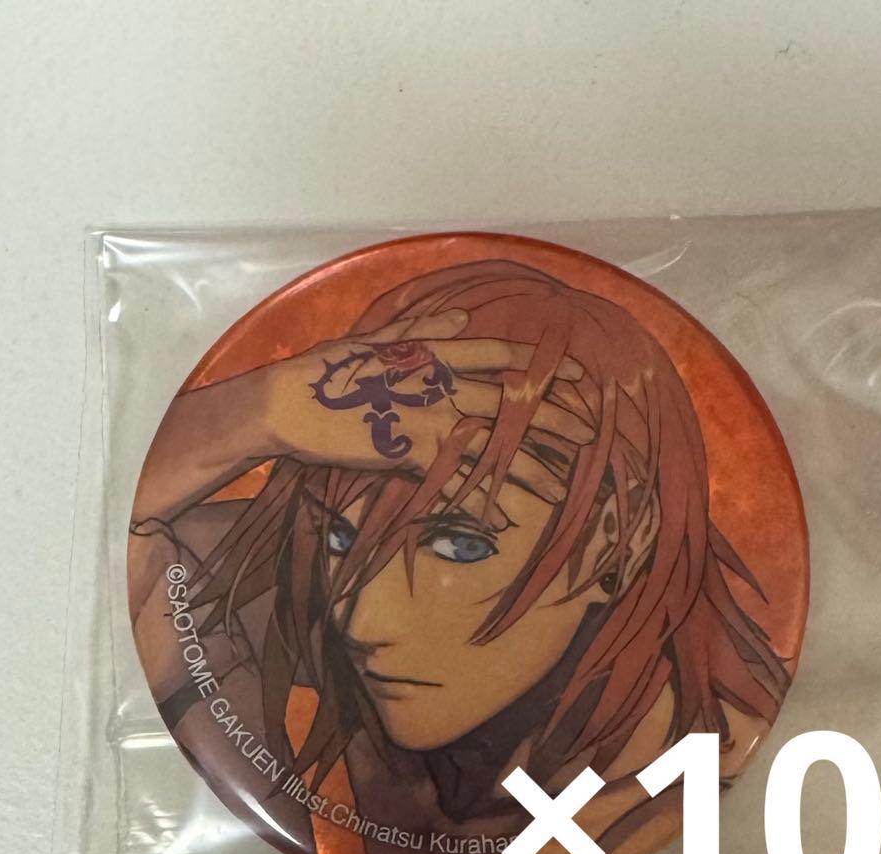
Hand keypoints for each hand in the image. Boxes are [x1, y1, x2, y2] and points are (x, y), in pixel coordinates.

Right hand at [265, 309, 592, 477]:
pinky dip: (486, 491)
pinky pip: (459, 473)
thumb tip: (461, 317)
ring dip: (534, 457)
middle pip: (510, 398)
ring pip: (493, 438)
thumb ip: (422, 327)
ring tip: (571, 475)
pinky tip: (511, 510)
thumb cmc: (330, 373)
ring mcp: (429, 415)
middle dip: (553, 414)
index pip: (499, 355)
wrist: (289, 401)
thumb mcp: (376, 339)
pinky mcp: (412, 449)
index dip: (540, 364)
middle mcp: (441, 381)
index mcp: (434, 352)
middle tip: (591, 428)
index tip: (576, 375)